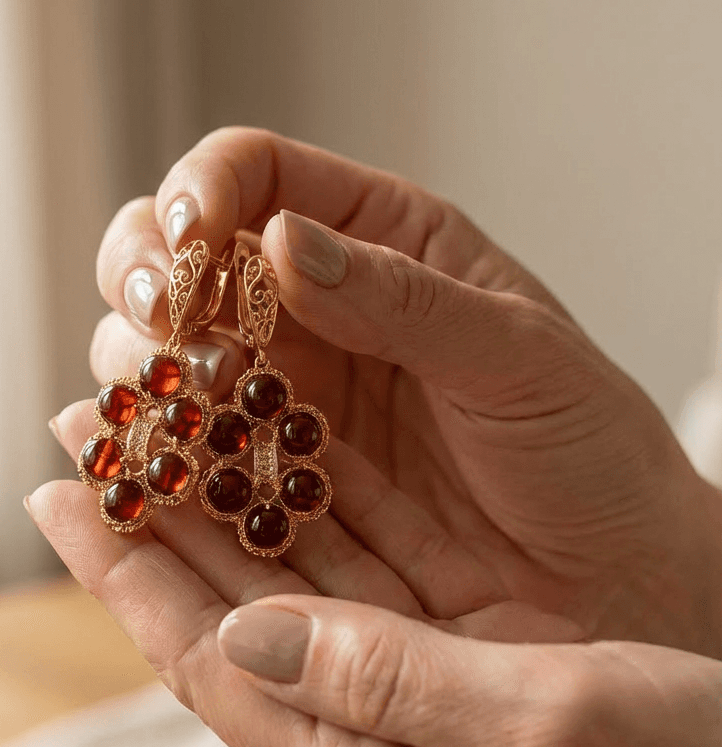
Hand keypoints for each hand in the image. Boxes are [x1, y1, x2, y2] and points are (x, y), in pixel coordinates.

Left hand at [25, 447, 721, 746]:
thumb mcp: (550, 727)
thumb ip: (386, 681)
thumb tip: (245, 634)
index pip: (205, 665)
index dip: (123, 574)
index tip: (54, 494)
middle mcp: (366, 743)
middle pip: (221, 617)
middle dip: (148, 523)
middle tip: (84, 434)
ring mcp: (404, 703)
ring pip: (279, 584)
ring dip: (215, 504)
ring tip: (155, 426)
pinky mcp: (449, 665)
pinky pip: (352, 573)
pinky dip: (304, 509)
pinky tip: (271, 451)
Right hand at [87, 127, 721, 655]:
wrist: (603, 573)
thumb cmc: (587, 447)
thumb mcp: (518, 356)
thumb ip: (403, 297)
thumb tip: (284, 242)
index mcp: (379, 240)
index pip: (258, 173)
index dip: (203, 187)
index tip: (190, 236)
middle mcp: (313, 308)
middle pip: (180, 257)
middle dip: (146, 275)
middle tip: (162, 318)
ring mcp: (281, 392)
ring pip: (166, 353)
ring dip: (141, 366)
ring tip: (167, 397)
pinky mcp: (266, 474)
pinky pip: (186, 448)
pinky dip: (153, 450)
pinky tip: (142, 459)